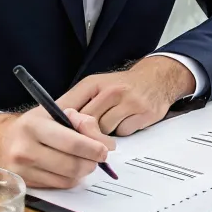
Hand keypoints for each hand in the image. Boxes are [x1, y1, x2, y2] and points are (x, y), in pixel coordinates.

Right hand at [0, 107, 113, 188]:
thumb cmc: (33, 126)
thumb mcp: (54, 113)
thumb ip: (82, 121)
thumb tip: (105, 143)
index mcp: (34, 126)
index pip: (72, 142)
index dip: (93, 148)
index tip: (105, 150)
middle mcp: (25, 149)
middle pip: (72, 164)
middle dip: (91, 162)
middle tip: (98, 157)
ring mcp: (23, 170)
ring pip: (68, 178)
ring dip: (82, 171)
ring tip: (83, 161)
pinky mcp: (25, 185)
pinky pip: (59, 186)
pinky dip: (70, 179)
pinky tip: (68, 168)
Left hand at [60, 55, 196, 136]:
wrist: (157, 78)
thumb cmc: (121, 86)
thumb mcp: (96, 87)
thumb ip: (78, 103)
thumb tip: (55, 124)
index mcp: (94, 83)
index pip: (69, 106)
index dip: (61, 122)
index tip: (54, 133)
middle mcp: (111, 91)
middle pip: (86, 123)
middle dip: (84, 131)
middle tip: (86, 133)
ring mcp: (129, 102)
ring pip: (105, 131)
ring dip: (105, 132)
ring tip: (111, 121)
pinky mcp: (144, 114)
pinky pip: (124, 133)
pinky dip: (123, 131)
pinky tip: (126, 121)